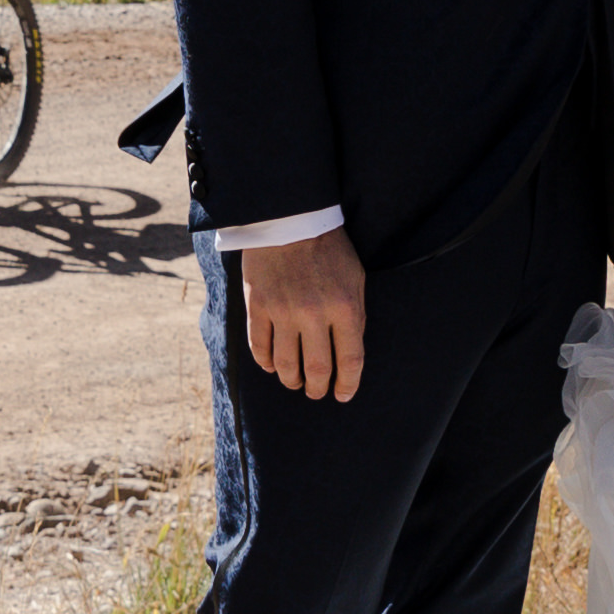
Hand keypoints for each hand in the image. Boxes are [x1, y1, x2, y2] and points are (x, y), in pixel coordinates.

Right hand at [230, 225, 369, 404]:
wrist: (291, 218)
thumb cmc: (329, 248)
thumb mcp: (355, 278)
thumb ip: (355, 316)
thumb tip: (348, 353)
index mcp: (345, 307)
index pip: (350, 360)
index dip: (348, 384)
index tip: (343, 394)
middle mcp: (314, 314)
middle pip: (317, 369)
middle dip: (317, 388)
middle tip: (316, 392)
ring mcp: (283, 311)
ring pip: (285, 364)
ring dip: (291, 380)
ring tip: (295, 382)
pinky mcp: (258, 305)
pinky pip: (259, 346)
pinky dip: (265, 363)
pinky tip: (271, 366)